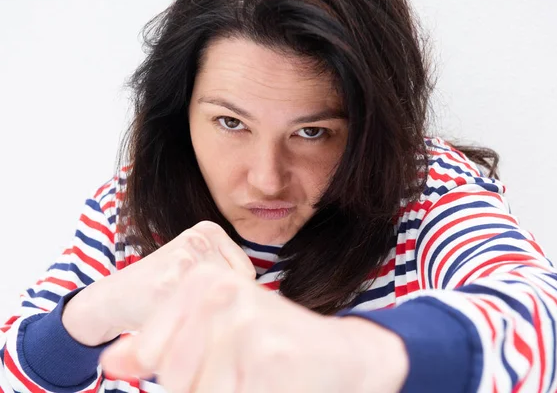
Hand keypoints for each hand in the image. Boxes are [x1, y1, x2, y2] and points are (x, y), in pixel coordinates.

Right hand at [63, 221, 254, 345]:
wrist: (113, 299)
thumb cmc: (163, 288)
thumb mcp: (197, 265)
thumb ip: (229, 273)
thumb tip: (272, 300)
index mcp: (208, 230)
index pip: (246, 274)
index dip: (231, 299)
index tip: (208, 304)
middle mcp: (198, 240)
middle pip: (237, 288)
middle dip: (223, 310)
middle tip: (196, 312)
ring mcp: (184, 260)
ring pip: (221, 304)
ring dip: (209, 321)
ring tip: (182, 312)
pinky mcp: (170, 285)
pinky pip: (201, 317)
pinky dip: (193, 330)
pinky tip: (171, 321)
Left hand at [99, 263, 408, 392]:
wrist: (343, 355)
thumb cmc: (272, 346)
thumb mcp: (210, 337)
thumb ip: (157, 347)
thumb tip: (110, 362)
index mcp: (203, 279)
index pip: (153, 351)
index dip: (182, 371)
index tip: (220, 357)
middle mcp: (221, 292)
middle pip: (173, 377)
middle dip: (207, 386)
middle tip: (245, 369)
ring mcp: (244, 322)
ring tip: (259, 377)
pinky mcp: (267, 357)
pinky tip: (273, 384)